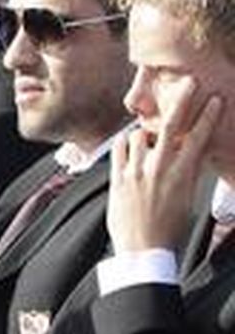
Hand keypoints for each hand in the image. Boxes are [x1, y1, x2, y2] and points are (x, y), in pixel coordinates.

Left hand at [107, 91, 220, 252]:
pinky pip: (119, 149)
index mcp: (182, 175)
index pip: (198, 138)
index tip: (215, 99)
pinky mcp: (117, 179)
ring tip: (149, 140)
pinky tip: (129, 144)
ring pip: (140, 135)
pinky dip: (125, 143)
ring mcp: (137, 172)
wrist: (143, 250)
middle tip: (189, 82)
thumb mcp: (187, 199)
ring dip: (145, 133)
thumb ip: (187, 174)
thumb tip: (191, 156)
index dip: (208, 116)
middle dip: (183, 101)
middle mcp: (160, 170)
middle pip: (171, 127)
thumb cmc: (169, 229)